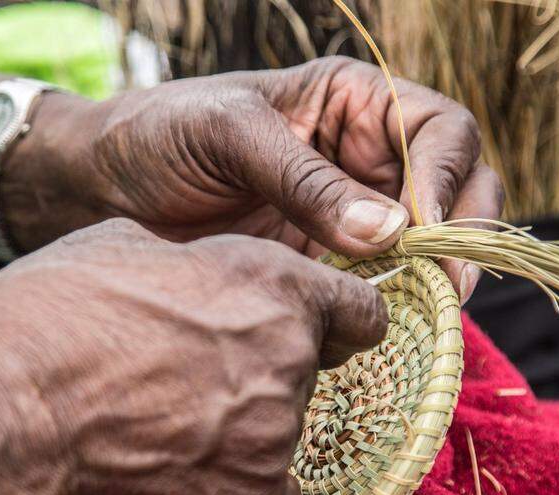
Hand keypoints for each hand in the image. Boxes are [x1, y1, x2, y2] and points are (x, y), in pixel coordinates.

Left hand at [0, 57, 502, 300]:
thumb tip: (392, 235)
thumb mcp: (230, 138)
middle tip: (450, 288)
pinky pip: (378, 284)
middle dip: (464, 234)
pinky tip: (387, 329)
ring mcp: (346, 213)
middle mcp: (361, 156)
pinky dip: (392, 306)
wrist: (94, 188)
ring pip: (426, 244)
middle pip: (454, 189)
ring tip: (431, 315)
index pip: (439, 132)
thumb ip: (306, 181)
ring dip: (437, 277)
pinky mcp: (321, 263)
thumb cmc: (158, 136)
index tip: (426, 229)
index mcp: (350, 102)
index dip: (449, 177)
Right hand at [0, 219, 386, 494]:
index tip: (308, 329)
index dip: (333, 318)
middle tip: (193, 371)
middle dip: (267, 365)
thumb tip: (192, 272)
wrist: (5, 417)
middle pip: (309, 366)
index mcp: (272, 283)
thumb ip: (189, 257)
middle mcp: (290, 354)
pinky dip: (235, 480)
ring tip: (163, 416)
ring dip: (242, 421)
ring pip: (281, 426)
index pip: (360, 309)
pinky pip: (269, 488)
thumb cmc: (50, 317)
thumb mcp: (118, 244)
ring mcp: (276, 431)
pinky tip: (177, 462)